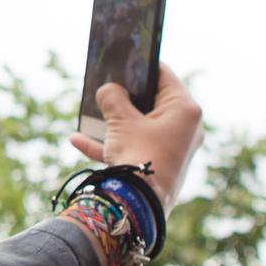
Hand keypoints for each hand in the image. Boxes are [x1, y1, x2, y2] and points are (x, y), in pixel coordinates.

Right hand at [69, 64, 203, 209]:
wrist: (139, 205)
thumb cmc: (138, 155)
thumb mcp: (121, 121)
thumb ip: (113, 98)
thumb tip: (108, 90)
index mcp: (185, 109)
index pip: (163, 75)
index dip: (140, 66)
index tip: (122, 60)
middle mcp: (185, 127)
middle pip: (151, 101)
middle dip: (124, 97)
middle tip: (105, 86)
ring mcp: (173, 147)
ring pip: (140, 126)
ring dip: (114, 121)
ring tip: (91, 114)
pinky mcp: (160, 165)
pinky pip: (134, 147)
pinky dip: (111, 143)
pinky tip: (80, 140)